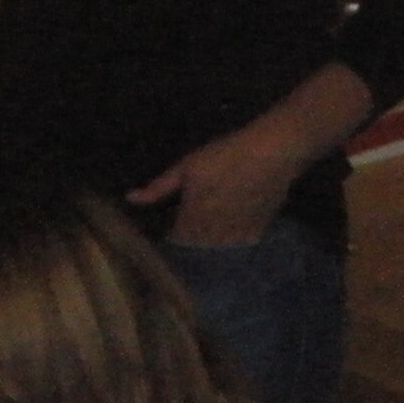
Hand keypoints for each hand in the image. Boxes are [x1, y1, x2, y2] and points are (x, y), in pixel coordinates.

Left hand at [127, 120, 303, 246]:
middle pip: (194, 250)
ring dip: (210, 242)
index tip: (172, 224)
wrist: (274, 153)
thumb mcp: (186, 168)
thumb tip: (130, 199)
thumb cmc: (225, 156)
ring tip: (213, 222)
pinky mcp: (255, 235)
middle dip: (190, 240)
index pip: (173, 243)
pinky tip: (232, 222)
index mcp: (191, 223)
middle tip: (195, 220)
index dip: (172, 234)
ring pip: (215, 250)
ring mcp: (235, 238)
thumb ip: (158, 188)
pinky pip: (237, 245)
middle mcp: (212, 237)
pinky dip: (232, 239)